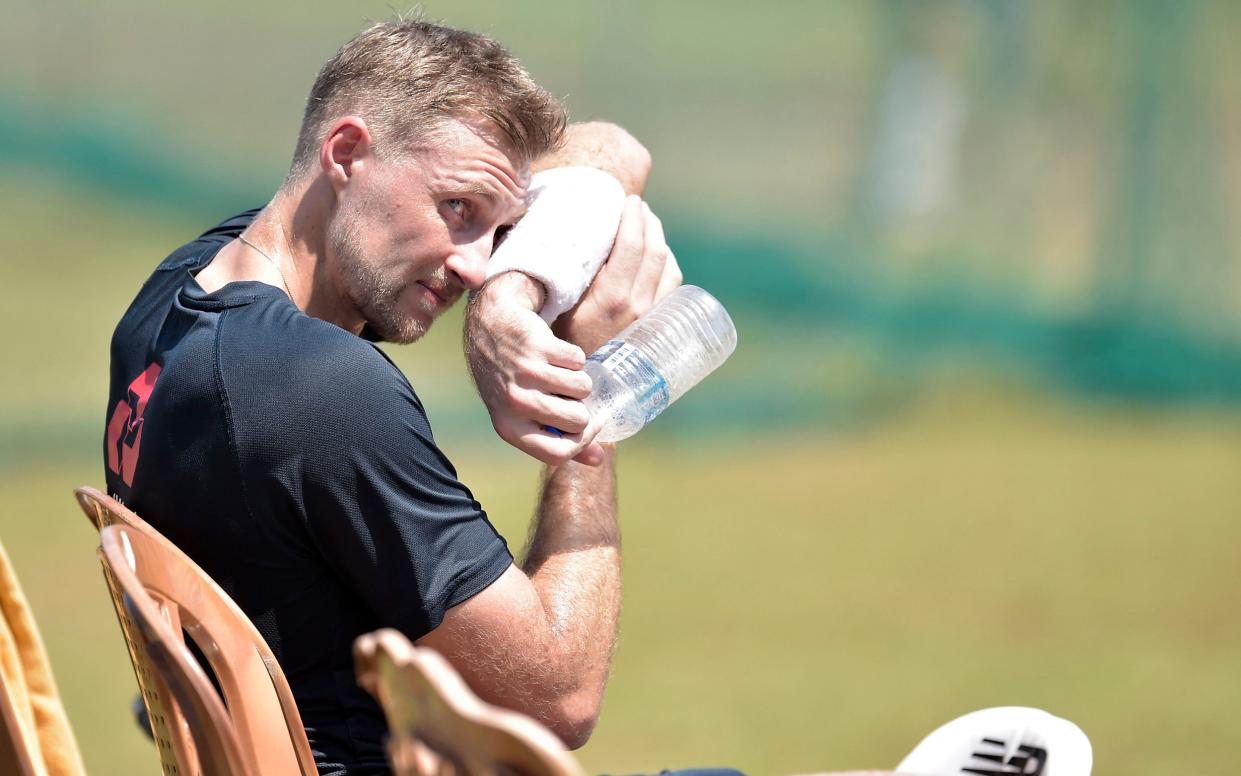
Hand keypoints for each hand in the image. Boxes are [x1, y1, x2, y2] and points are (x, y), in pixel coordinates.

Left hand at [466, 273, 605, 465]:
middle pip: (577, 421)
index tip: (591, 426)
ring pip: (582, 388)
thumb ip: (559, 438)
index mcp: (508, 428)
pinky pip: (579, 360)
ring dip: (578, 379)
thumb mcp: (523, 414)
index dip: (582, 443)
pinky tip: (553, 354)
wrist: (490, 328)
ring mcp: (527, 373)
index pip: (557, 454)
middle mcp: (515, 403)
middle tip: (570, 396)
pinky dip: (573, 357)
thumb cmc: (511, 380)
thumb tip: (598, 459)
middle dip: (583, 408)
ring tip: (558, 373)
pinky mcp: (539, 346)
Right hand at [554, 196, 682, 353]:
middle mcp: (637, 307)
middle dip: (649, 223)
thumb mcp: (556, 309)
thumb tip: (562, 239)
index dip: (633, 217)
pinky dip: (669, 266)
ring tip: (650, 228)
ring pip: (669, 269)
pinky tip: (660, 259)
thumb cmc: (558, 346)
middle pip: (655, 252)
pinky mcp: (657, 330)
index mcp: (611, 297)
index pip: (631, 245)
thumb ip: (564, 278)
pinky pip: (672, 289)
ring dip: (661, 243)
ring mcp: (651, 319)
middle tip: (640, 208)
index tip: (630, 201)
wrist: (580, 391)